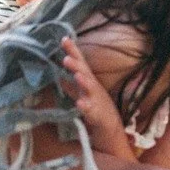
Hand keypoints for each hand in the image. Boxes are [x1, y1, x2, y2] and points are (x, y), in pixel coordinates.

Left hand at [60, 39, 126, 153]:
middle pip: (85, 73)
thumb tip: (58, 77)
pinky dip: (86, 107)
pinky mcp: (98, 115)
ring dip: (83, 81)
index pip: (80, 64)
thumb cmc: (96, 109)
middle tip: (66, 56)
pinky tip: (80, 104)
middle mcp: (93, 88)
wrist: (111, 130)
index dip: (73, 52)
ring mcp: (97, 101)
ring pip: (90, 89)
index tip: (64, 39)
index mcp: (88, 82)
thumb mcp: (82, 95)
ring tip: (76, 74)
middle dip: (76, 64)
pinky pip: (92, 111)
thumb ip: (71, 86)